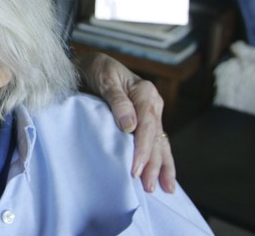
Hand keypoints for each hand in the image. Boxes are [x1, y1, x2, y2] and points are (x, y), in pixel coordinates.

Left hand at [74, 52, 175, 193]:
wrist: (90, 65)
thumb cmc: (95, 69)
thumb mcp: (104, 78)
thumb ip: (117, 100)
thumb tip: (129, 125)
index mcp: (145, 92)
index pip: (147, 126)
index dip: (142, 149)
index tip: (135, 169)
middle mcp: (153, 104)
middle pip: (156, 138)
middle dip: (153, 164)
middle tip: (147, 186)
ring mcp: (151, 114)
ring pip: (160, 143)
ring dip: (161, 167)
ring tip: (164, 189)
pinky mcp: (145, 122)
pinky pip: (156, 143)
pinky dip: (161, 160)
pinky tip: (164, 177)